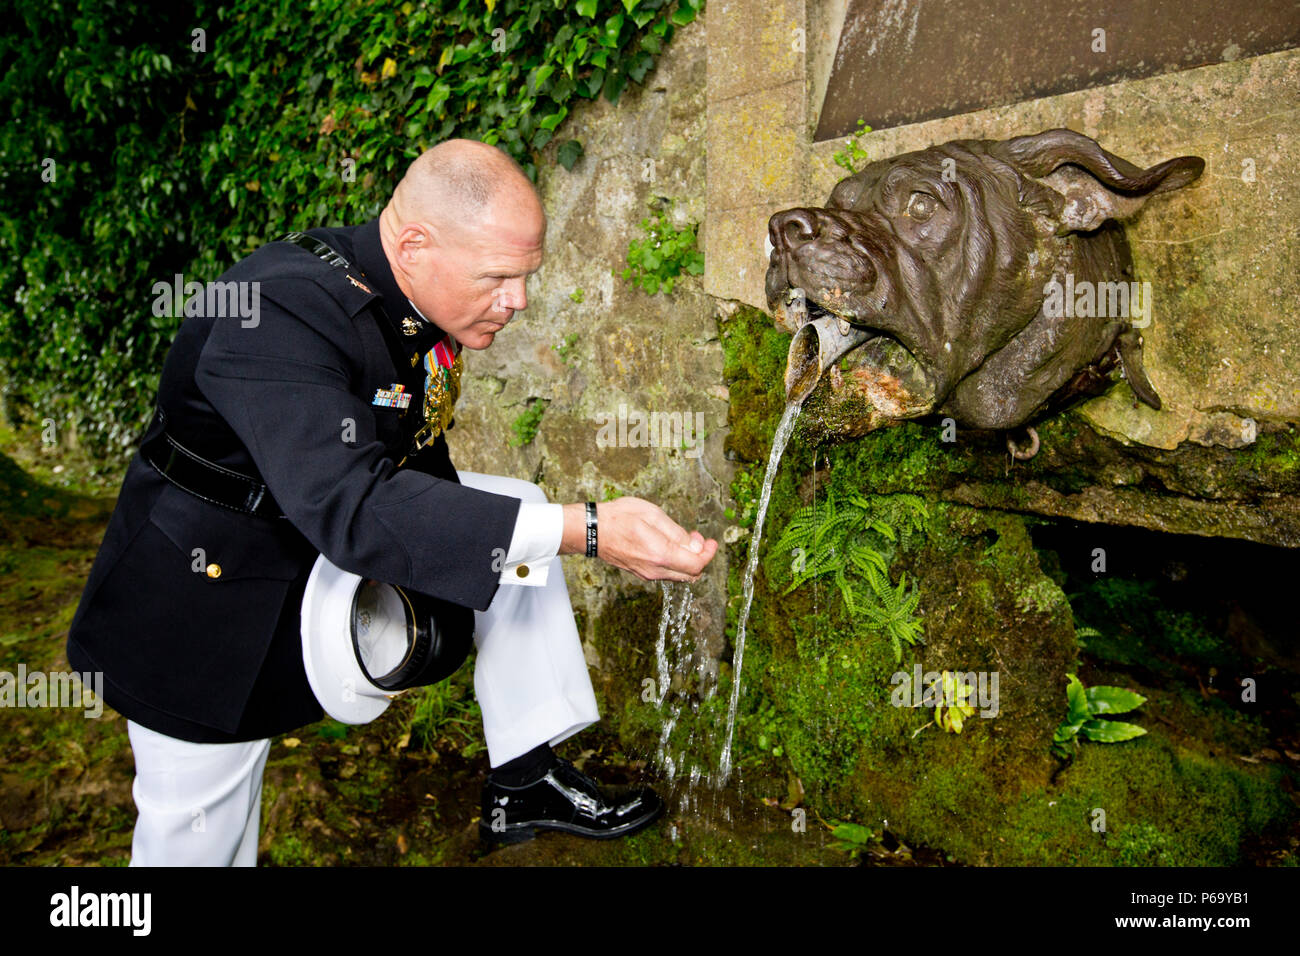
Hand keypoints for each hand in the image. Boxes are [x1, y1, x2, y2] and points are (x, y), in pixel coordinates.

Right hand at [561, 497, 717, 581]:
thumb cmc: (619, 517)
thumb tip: (695, 547)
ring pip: (679, 575)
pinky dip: (675, 561)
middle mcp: (655, 570)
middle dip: (700, 557)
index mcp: (660, 555)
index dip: (708, 554)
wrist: (591, 531)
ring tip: (684, 538)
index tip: (711, 542)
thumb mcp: (652, 514)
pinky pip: (666, 572)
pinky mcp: (641, 573)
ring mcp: (647, 574)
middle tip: (698, 538)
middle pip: (690, 574)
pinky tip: (670, 545)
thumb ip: (677, 533)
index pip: (696, 566)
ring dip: (687, 559)